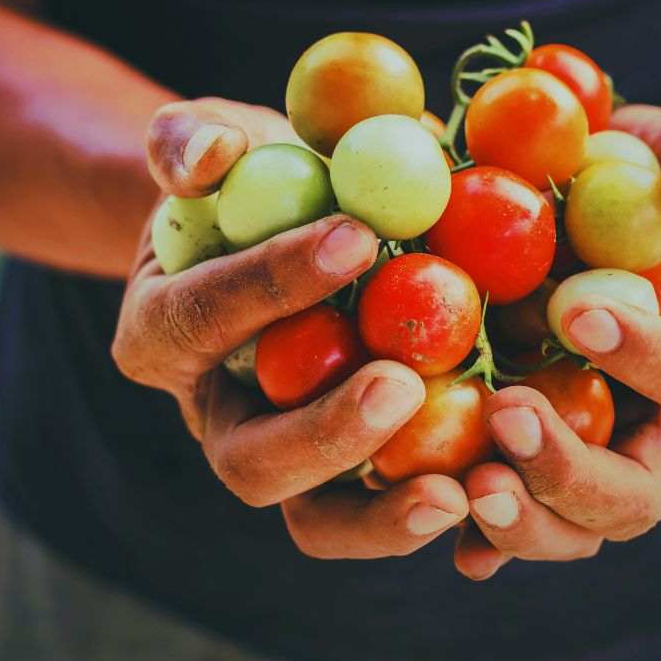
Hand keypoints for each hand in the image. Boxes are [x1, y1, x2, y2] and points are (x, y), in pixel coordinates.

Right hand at [112, 100, 469, 558]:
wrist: (282, 235)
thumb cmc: (246, 185)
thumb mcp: (209, 143)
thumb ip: (190, 142)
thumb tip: (213, 154)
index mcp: (163, 337)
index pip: (206, 317)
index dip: (273, 283)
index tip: (357, 237)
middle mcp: (219, 417)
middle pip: (251, 462)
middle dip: (324, 433)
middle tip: (400, 384)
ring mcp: (288, 456)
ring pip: (317, 519)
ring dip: (384, 513)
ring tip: (458, 488)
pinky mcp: (354, 473)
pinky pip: (385, 513)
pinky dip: (435, 510)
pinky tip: (497, 488)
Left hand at [454, 105, 660, 578]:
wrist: (597, 208)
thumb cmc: (653, 174)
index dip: (650, 355)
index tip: (581, 312)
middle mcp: (653, 427)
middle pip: (634, 494)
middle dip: (571, 469)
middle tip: (508, 414)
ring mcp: (585, 450)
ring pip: (570, 527)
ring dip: (521, 519)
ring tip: (462, 487)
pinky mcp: (522, 452)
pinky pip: (504, 510)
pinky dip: (472, 531)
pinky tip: (431, 516)